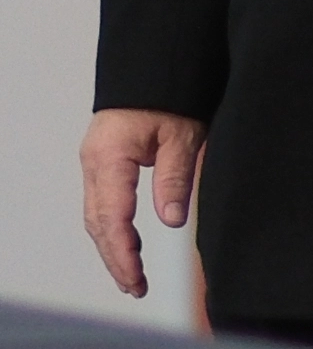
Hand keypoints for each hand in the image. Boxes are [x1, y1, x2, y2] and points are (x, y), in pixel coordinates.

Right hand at [80, 108, 206, 296]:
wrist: (156, 59)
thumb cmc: (171, 91)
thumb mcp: (182, 134)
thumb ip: (174, 177)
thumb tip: (171, 222)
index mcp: (110, 155)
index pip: (111, 217)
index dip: (122, 254)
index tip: (136, 281)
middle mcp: (94, 160)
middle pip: (98, 222)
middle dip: (115, 259)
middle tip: (136, 289)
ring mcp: (94, 160)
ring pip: (96, 215)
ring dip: (112, 247)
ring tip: (133, 278)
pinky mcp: (102, 159)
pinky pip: (101, 202)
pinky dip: (112, 228)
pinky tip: (129, 245)